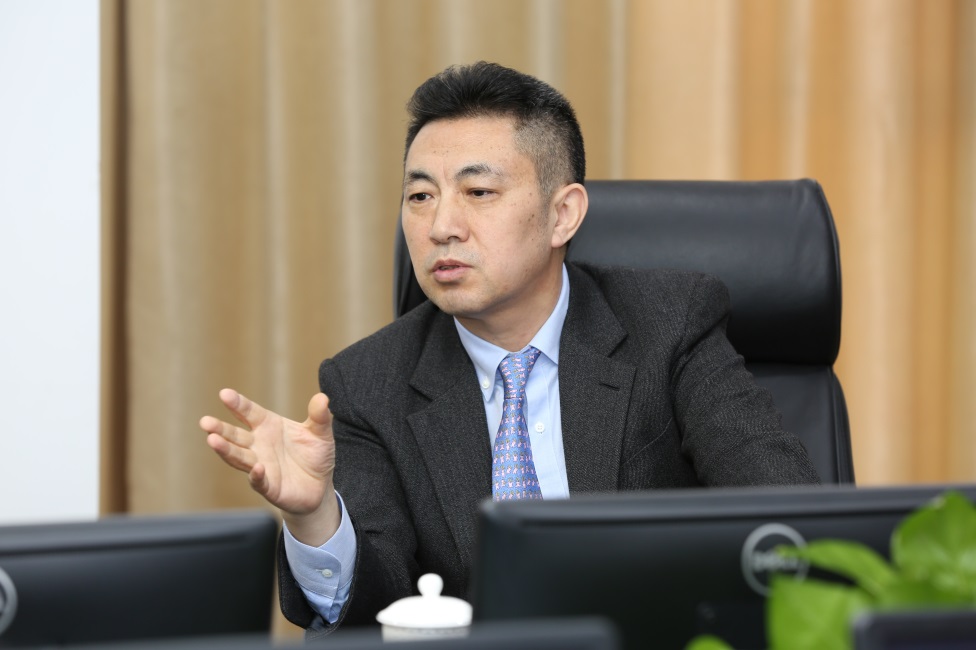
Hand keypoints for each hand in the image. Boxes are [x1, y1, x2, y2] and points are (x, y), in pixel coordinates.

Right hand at [200, 388, 339, 544]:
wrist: (319, 487)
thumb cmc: (315, 455)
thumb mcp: (321, 433)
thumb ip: (319, 416)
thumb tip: (323, 398)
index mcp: (269, 426)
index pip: (249, 412)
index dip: (238, 404)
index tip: (224, 394)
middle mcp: (259, 445)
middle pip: (235, 435)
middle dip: (220, 429)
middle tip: (205, 422)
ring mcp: (261, 465)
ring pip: (239, 457)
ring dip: (226, 450)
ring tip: (212, 440)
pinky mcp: (269, 486)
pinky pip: (259, 481)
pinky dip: (256, 475)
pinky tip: (256, 469)